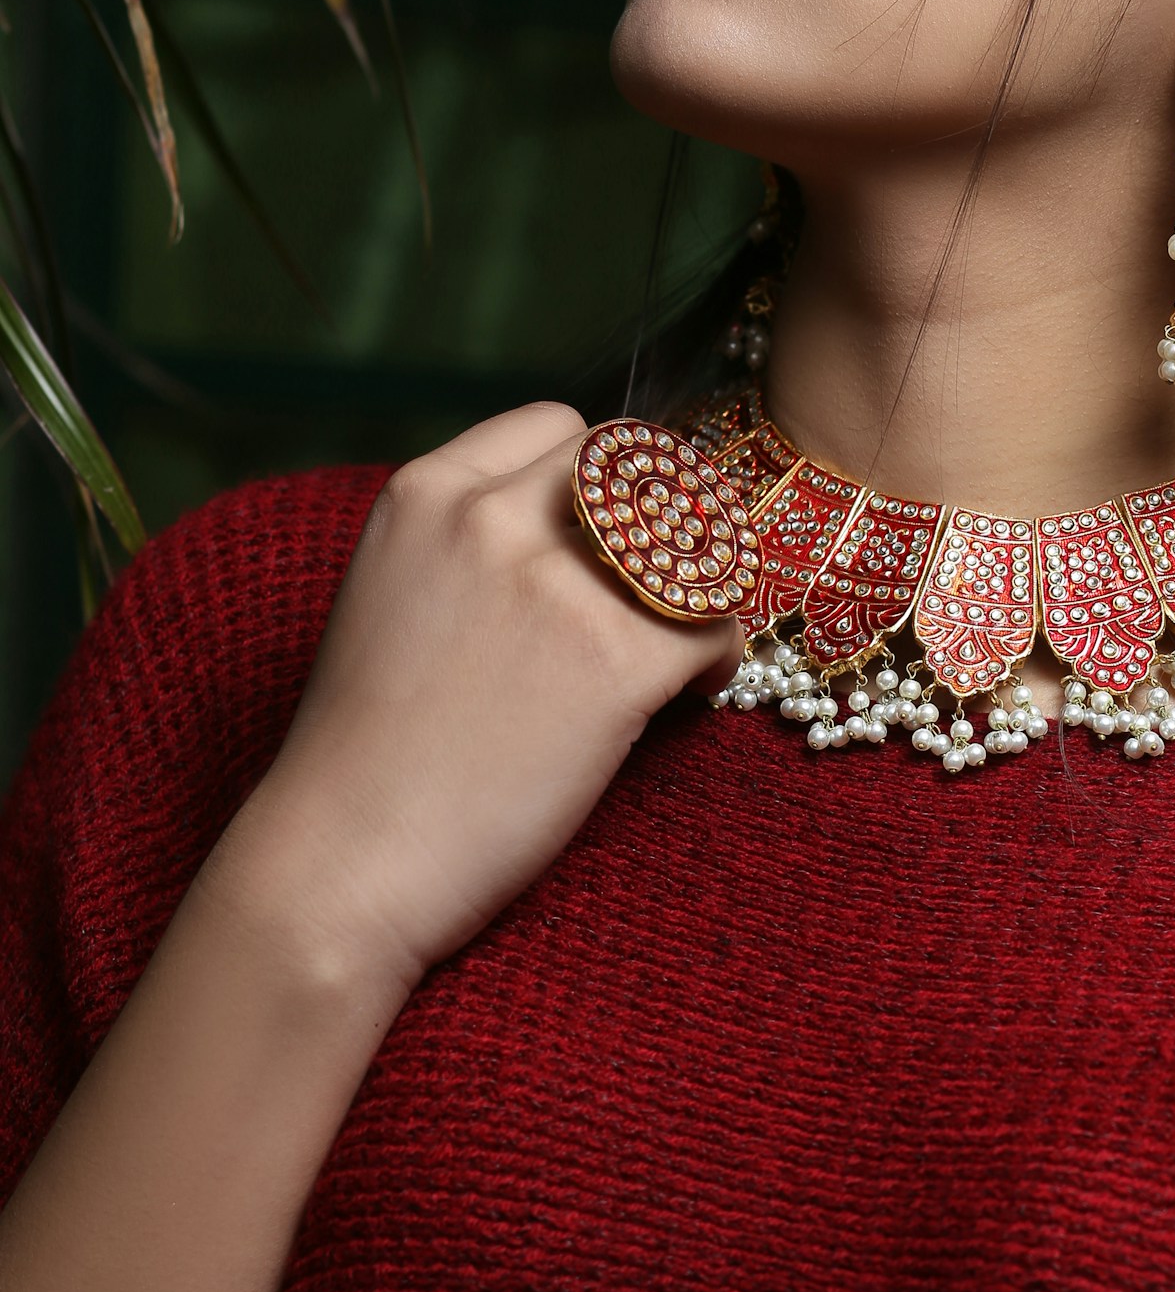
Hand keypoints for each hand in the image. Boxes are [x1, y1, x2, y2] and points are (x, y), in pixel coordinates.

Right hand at [195, 404, 739, 998]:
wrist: (341, 863)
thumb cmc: (364, 754)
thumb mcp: (391, 596)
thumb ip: (465, 544)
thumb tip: (568, 532)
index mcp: (425, 492)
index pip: (560, 428)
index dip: (601, 483)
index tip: (608, 541)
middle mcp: (490, 517)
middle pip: (641, 468)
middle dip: (665, 524)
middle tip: (666, 589)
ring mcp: (554, 586)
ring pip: (693, 544)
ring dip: (704, 588)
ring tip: (683, 645)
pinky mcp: (614, 663)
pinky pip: (714, 629)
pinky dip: (716, 662)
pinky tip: (686, 699)